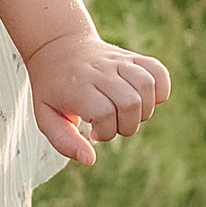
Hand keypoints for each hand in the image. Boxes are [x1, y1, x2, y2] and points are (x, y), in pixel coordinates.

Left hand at [20, 28, 171, 168]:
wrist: (56, 46)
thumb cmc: (52, 87)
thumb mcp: (45, 116)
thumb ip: (64, 141)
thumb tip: (90, 160)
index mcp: (77, 86)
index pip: (105, 112)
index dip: (105, 131)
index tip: (94, 132)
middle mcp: (100, 71)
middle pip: (130, 102)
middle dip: (126, 126)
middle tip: (112, 124)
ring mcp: (117, 61)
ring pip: (146, 85)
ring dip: (143, 110)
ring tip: (126, 113)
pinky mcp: (132, 57)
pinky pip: (158, 71)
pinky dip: (160, 90)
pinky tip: (144, 100)